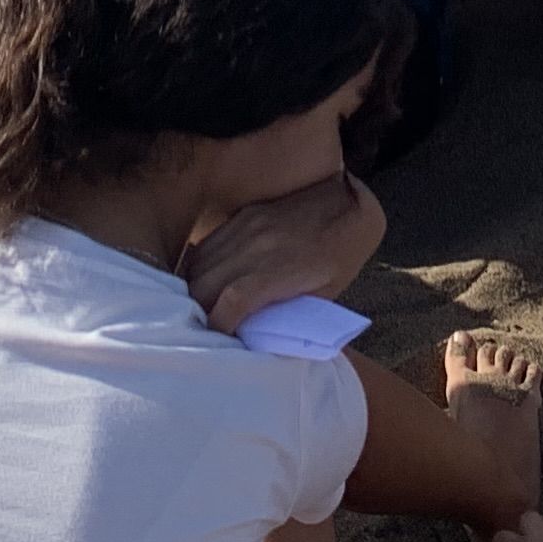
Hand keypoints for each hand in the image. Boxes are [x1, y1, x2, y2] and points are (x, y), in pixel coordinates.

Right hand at [185, 169, 384, 332]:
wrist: (348, 200)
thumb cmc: (342, 254)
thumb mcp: (325, 293)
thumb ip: (289, 312)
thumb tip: (255, 335)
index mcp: (282, 268)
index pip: (234, 300)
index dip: (219, 325)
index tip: (218, 341)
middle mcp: (257, 245)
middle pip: (205, 284)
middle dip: (198, 313)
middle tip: (204, 331)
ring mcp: (246, 226)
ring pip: (198, 265)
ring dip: (193, 291)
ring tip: (199, 310)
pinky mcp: (241, 216)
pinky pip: (206, 246)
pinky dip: (198, 269)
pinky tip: (203, 284)